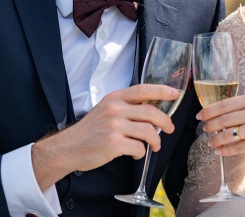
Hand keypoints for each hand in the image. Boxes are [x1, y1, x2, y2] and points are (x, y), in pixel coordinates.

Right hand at [32, 84, 178, 189]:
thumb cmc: (90, 130)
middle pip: (151, 111)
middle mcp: (115, 109)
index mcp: (115, 98)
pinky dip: (142, 153)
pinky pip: (138, 147)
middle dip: (165, 122)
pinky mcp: (112, 143)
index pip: (143, 90)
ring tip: (155, 146)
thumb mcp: (106, 110)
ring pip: (148, 130)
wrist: (68, 148)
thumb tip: (152, 109)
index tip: (175, 94)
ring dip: (156, 140)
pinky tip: (137, 154)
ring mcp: (113, 126)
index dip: (162, 91)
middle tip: (169, 129)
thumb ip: (126, 106)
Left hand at [196, 93, 244, 156]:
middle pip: (222, 120)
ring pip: (227, 135)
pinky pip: (236, 148)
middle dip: (210, 126)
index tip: (201, 115)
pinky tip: (220, 151)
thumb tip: (225, 115)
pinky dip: (225, 151)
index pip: (224, 104)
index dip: (209, 111)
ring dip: (216, 140)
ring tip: (211, 142)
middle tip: (204, 129)